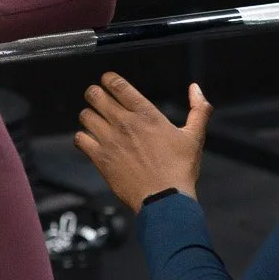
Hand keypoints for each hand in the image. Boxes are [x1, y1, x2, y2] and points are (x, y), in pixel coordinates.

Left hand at [75, 74, 209, 212]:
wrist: (165, 200)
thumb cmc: (180, 169)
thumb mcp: (195, 136)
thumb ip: (198, 109)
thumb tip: (196, 88)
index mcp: (145, 113)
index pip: (116, 84)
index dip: (108, 79)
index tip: (108, 81)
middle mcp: (124, 123)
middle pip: (95, 95)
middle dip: (95, 93)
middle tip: (98, 99)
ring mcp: (109, 140)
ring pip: (85, 115)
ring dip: (90, 115)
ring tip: (96, 121)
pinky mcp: (100, 159)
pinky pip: (79, 139)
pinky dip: (83, 138)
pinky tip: (91, 141)